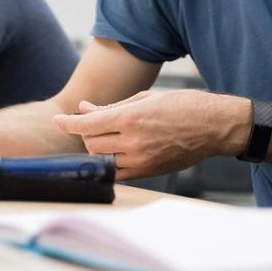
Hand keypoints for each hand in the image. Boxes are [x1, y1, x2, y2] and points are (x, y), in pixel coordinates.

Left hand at [52, 90, 248, 180]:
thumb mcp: (146, 98)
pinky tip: (116, 150)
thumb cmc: (183, 106)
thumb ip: (112, 106)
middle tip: (92, 122)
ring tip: (107, 135)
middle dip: (86, 133)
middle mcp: (133, 141)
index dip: (67, 123)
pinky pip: (119, 172)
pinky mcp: (149, 172)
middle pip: (91, 143)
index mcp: (131, 118)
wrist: (214, 127)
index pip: (87, 125)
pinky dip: (111, 162)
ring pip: (102, 159)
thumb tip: (85, 109)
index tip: (58, 119)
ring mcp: (141, 160)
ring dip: (98, 147)